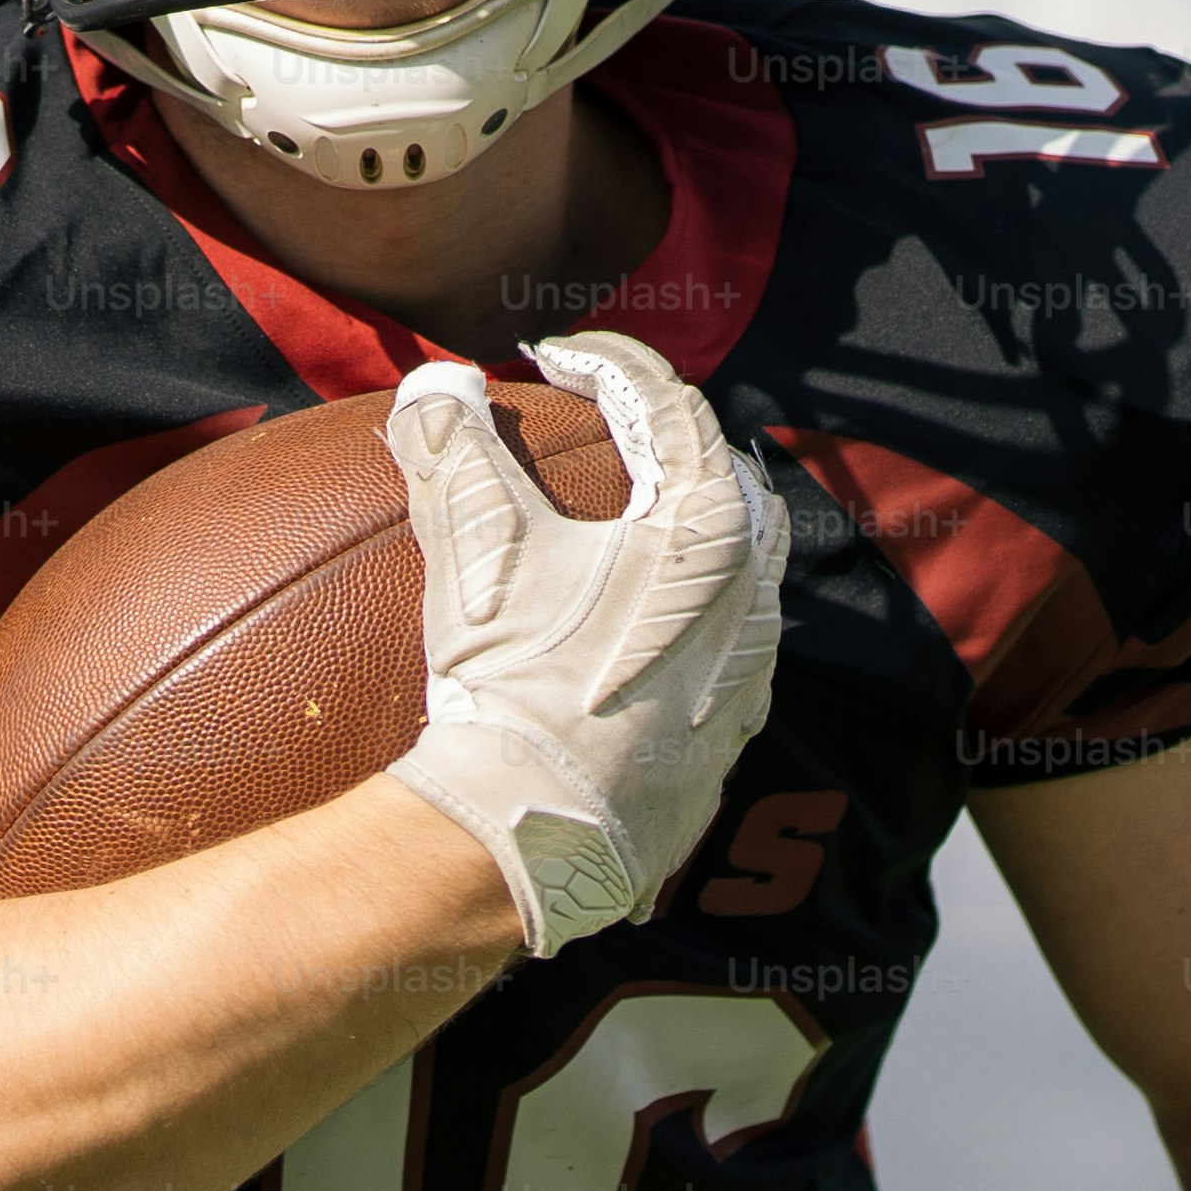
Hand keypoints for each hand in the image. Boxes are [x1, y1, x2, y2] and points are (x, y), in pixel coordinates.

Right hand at [377, 330, 786, 951]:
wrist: (538, 833)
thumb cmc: (513, 682)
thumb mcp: (475, 551)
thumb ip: (455, 451)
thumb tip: (439, 386)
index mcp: (709, 531)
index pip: (671, 408)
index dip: (607, 364)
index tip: (552, 357)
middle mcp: (752, 596)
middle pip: (728, 478)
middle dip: (671, 437)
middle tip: (608, 422)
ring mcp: (747, 673)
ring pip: (743, 566)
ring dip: (690, 524)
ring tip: (629, 514)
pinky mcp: (727, 737)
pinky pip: (727, 646)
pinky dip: (687, 610)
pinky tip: (635, 625)